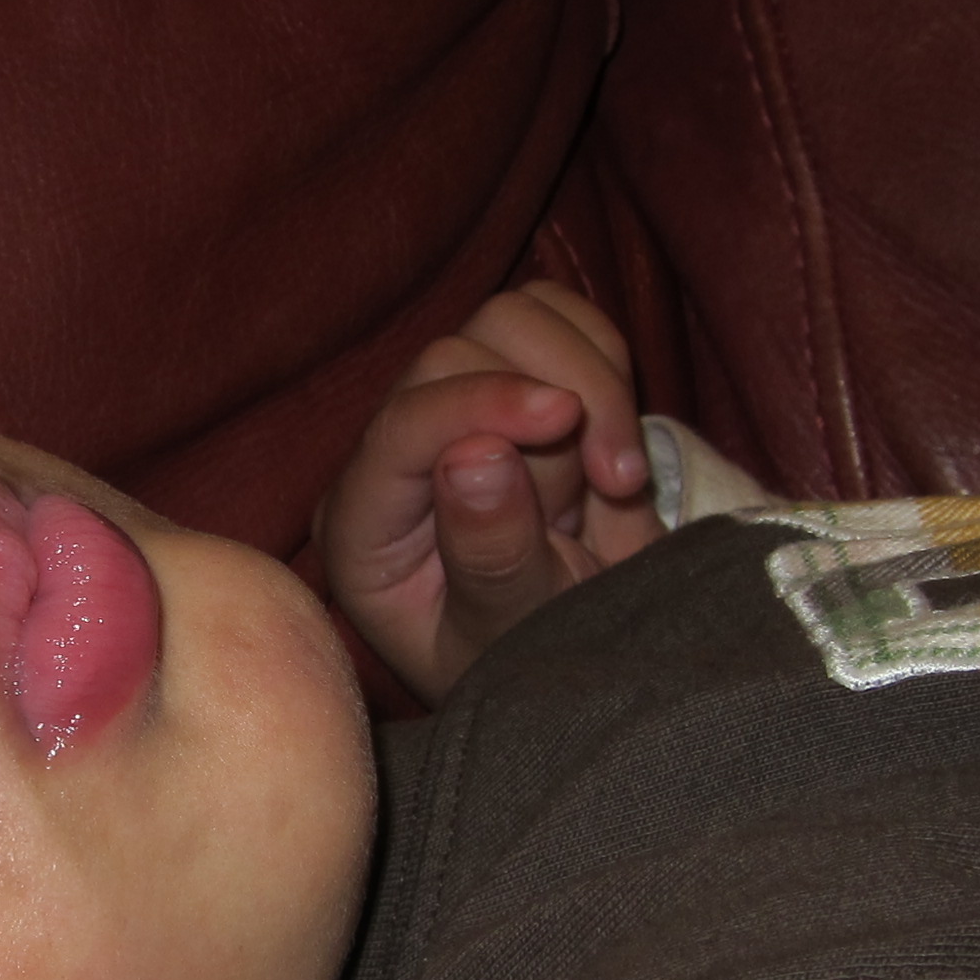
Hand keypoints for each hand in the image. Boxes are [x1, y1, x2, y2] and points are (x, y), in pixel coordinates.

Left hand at [317, 281, 660, 705]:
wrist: (597, 658)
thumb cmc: (536, 663)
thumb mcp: (514, 638)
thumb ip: (491, 556)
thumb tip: (477, 452)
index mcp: (362, 529)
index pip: (401, 428)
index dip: (482, 404)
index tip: (566, 416)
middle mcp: (393, 455)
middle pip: (455, 357)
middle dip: (552, 420)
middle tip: (609, 494)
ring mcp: (456, 404)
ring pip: (512, 317)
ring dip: (590, 385)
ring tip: (615, 481)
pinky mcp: (516, 373)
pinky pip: (560, 316)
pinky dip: (607, 361)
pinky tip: (617, 445)